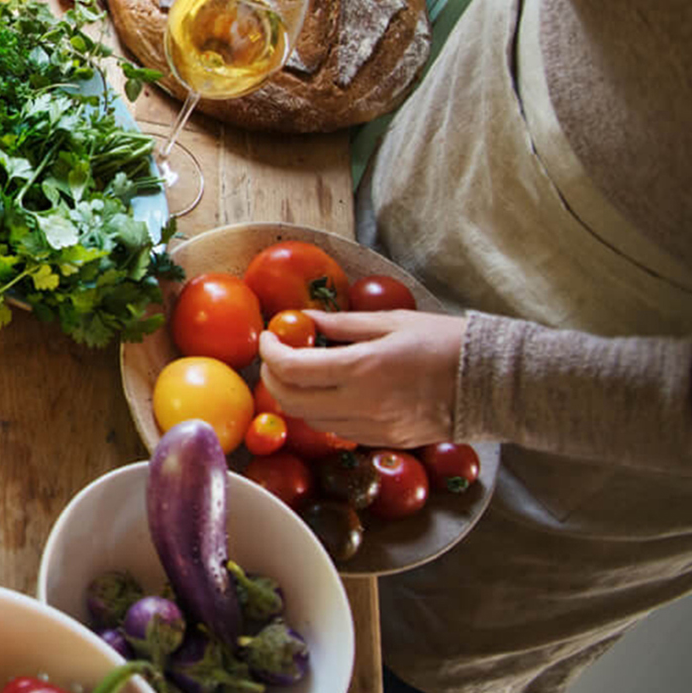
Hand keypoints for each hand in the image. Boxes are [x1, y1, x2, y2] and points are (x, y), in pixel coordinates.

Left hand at [259, 309, 465, 447]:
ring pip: (309, 421)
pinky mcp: (382, 441)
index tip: (269, 337)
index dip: (270, 352)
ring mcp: (371, 428)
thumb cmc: (446, 343)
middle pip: (291, 402)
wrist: (491, 383)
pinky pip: (335, 430)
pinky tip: (330, 391)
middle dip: (274, 377)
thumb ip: (342, 325)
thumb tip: (303, 320)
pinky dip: (320, 411)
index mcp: (362, 370)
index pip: (293, 369)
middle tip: (277, 355)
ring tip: (301, 371)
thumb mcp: (392, 322)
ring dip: (295, 396)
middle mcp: (361, 405)